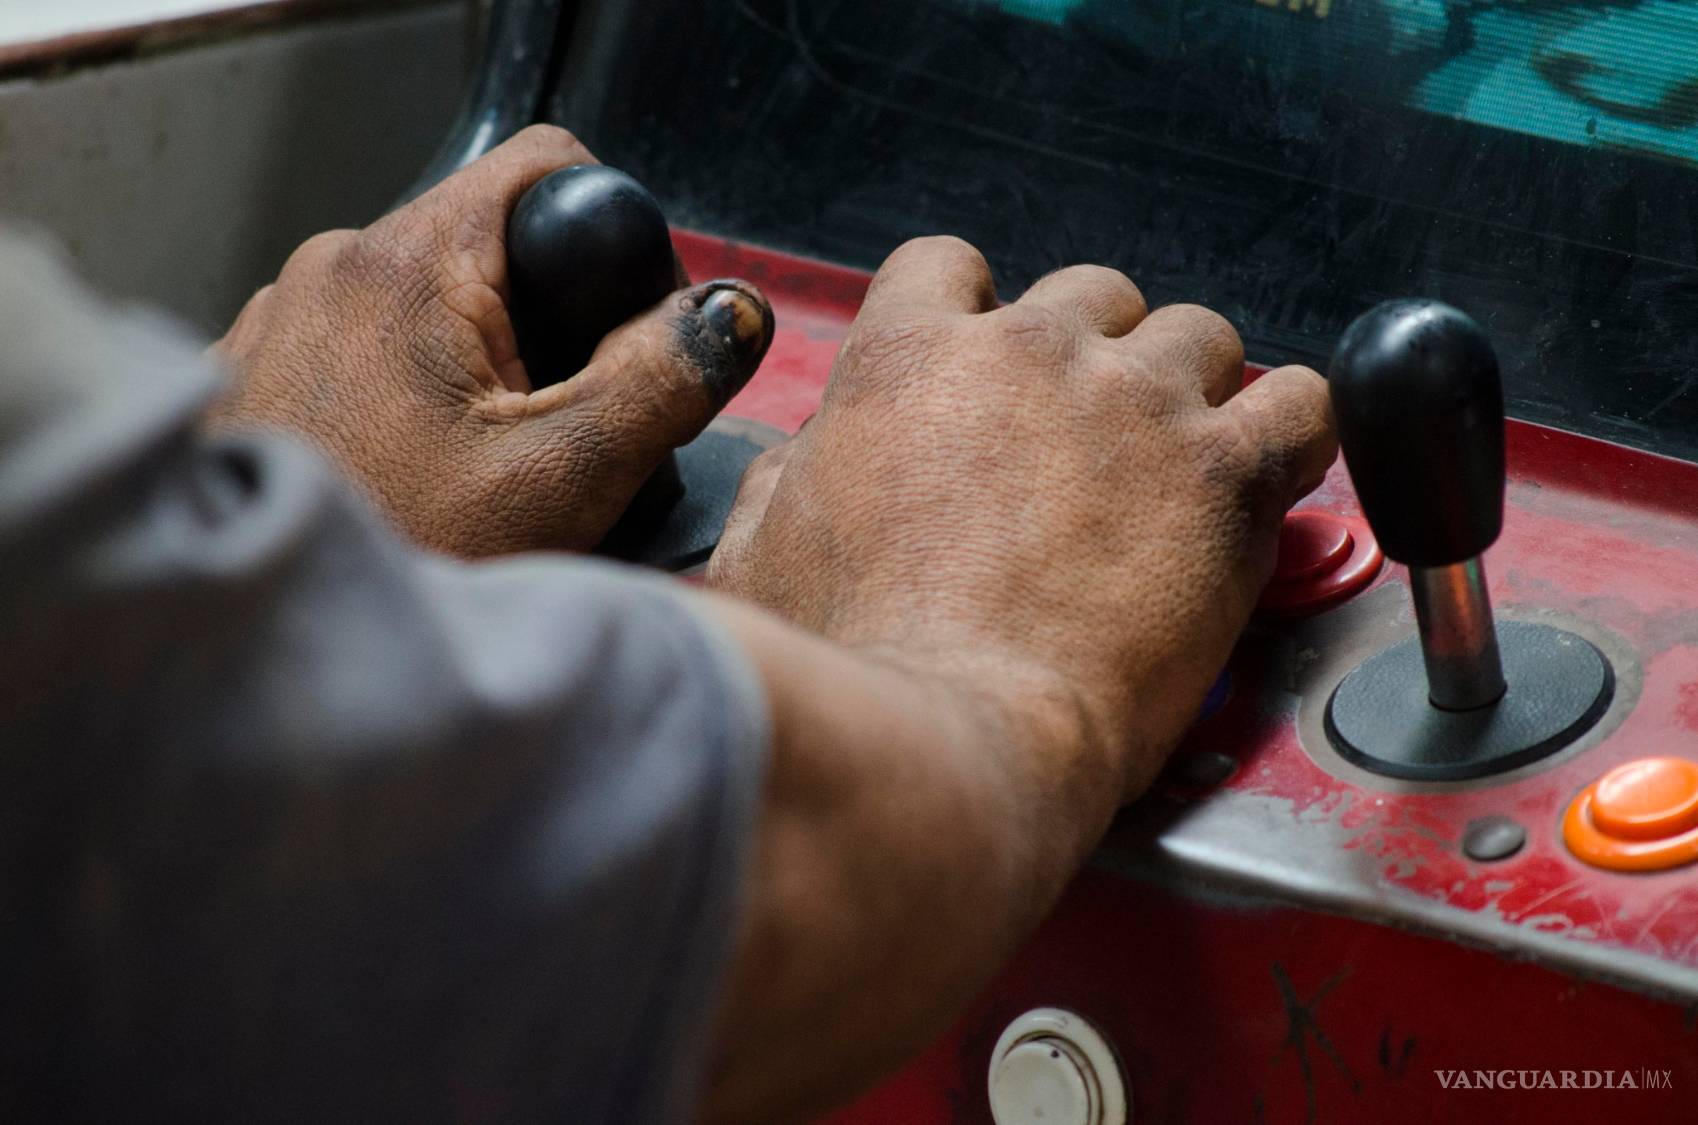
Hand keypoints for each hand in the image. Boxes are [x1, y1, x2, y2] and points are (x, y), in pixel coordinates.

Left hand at [210, 126, 773, 556]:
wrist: (256, 666)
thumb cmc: (402, 562)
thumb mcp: (567, 477)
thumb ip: (663, 380)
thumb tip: (730, 314)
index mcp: (409, 265)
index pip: (549, 167)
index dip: (612, 238)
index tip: (619, 333)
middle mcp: (330, 268)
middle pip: (491, 248)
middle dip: (546, 329)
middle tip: (553, 435)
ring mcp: (281, 321)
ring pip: (430, 308)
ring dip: (476, 372)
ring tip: (478, 474)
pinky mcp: (254, 375)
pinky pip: (365, 353)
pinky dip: (407, 402)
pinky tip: (411, 482)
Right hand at [709, 236, 1333, 797]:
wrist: (945, 739)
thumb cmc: (853, 666)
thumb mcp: (759, 555)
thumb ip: (791, 480)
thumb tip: (804, 464)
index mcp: (908, 357)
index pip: (949, 265)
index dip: (973, 314)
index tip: (991, 368)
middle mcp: (1027, 352)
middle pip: (1091, 296)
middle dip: (1094, 356)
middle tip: (1091, 445)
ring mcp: (1133, 403)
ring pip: (1199, 335)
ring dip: (1191, 389)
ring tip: (1181, 469)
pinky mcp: (1222, 472)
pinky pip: (1304, 403)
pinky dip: (1294, 431)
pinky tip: (1269, 475)